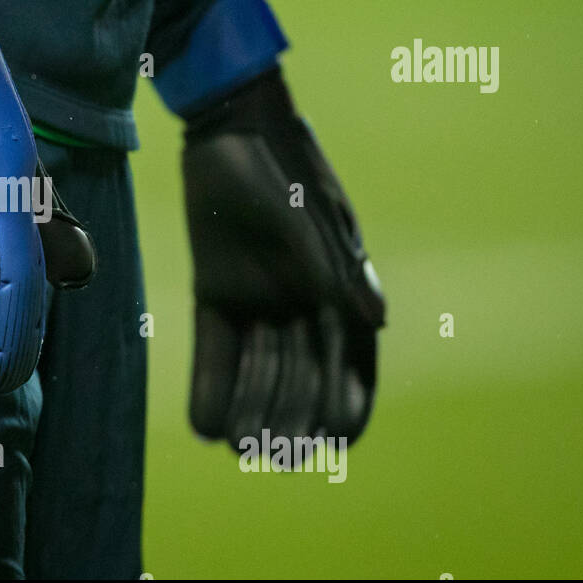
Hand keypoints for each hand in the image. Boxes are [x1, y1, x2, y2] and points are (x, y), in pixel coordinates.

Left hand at [183, 67, 385, 448]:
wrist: (229, 128)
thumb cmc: (285, 168)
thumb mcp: (313, 217)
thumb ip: (338, 270)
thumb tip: (376, 320)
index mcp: (340, 293)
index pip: (351, 364)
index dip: (344, 404)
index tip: (332, 440)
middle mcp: (300, 304)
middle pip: (301, 377)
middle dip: (291, 417)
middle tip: (277, 454)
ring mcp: (258, 300)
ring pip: (258, 370)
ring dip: (253, 409)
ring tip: (242, 448)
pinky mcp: (216, 291)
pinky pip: (216, 349)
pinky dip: (213, 385)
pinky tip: (206, 424)